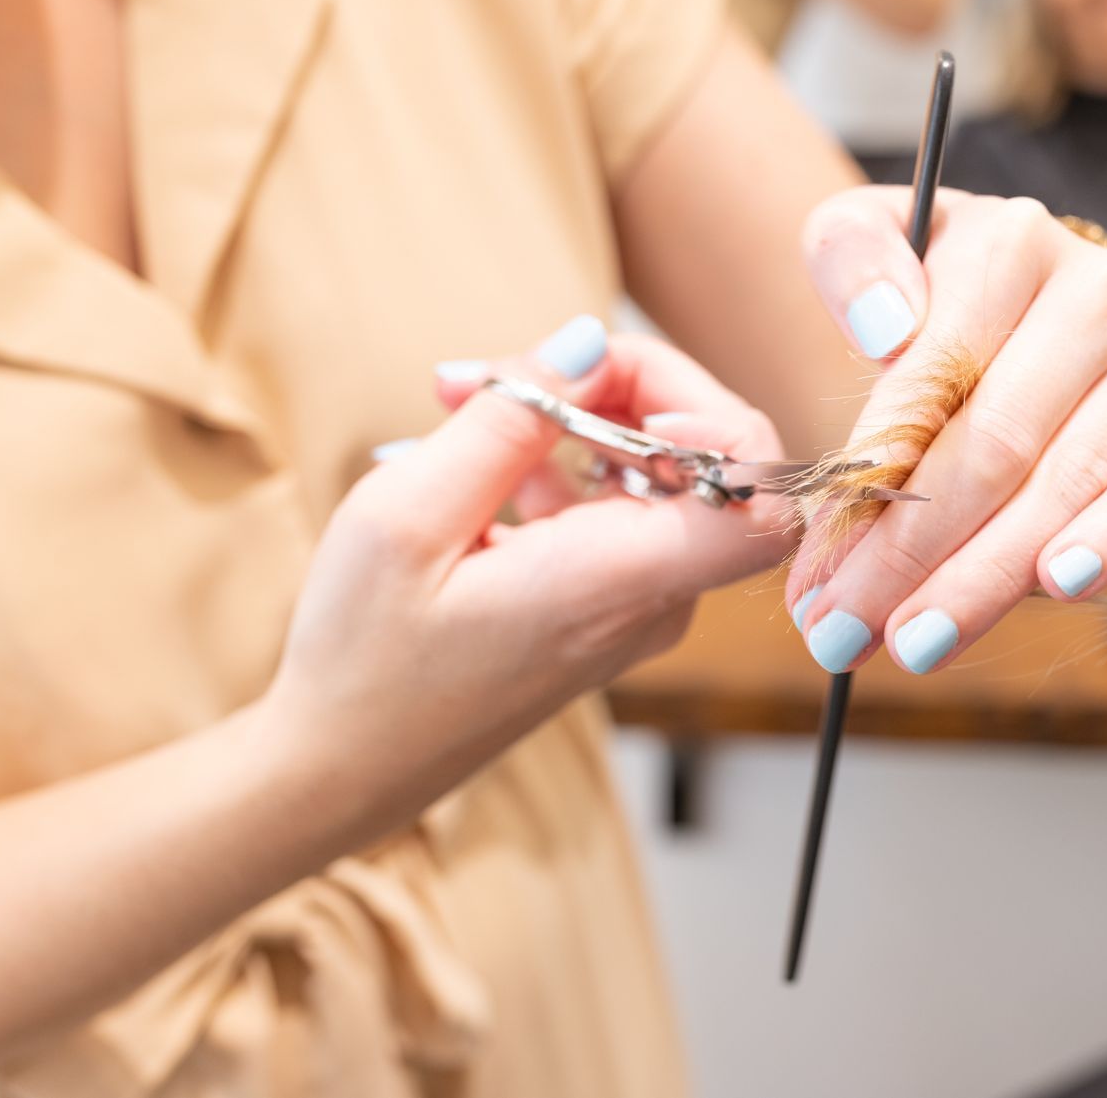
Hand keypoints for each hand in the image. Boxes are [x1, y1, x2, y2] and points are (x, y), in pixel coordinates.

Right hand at [266, 318, 786, 820]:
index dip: (717, 417)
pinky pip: (625, 508)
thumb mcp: (406, 515)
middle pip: (712, 458)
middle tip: (499, 374)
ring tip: (464, 404)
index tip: (614, 389)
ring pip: (661, 472)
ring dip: (578, 417)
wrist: (342, 768)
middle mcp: (657, 598)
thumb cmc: (364, 657)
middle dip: (615, 384)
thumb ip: (511, 420)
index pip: (765, 497)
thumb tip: (589, 339)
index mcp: (623, 582)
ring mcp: (642, 606)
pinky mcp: (613, 606)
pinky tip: (483, 465)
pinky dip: (565, 464)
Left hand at [788, 189, 1106, 674]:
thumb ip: (850, 259)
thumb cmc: (926, 284)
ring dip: (985, 579)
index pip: (937, 377)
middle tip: (845, 628)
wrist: (1013, 288)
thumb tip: (883, 330)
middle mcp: (1099, 292)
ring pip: (1066, 487)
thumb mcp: (863, 238)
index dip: (873, 477)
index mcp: (1013, 243)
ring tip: (915, 640)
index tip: (818, 558)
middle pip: (998, 446)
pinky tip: (1053, 591)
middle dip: (913, 553)